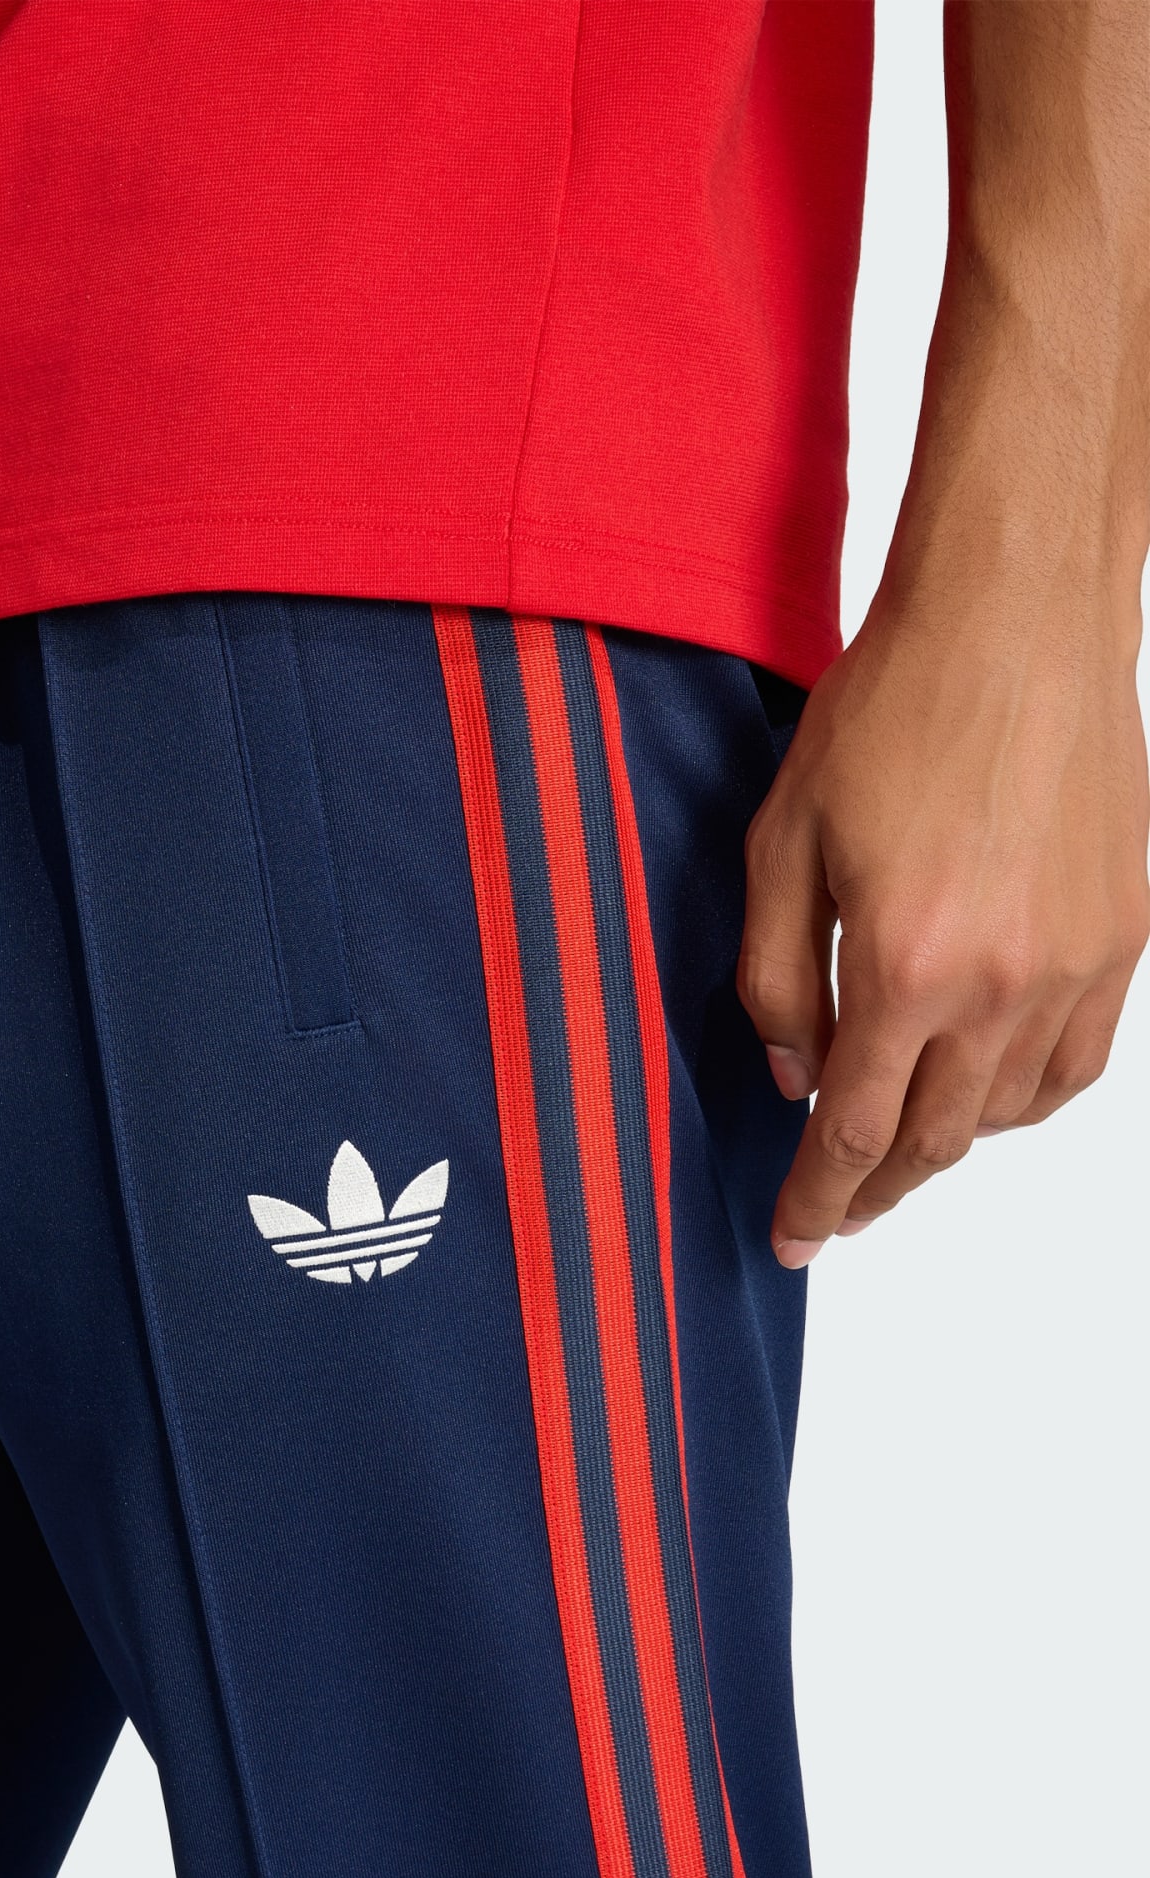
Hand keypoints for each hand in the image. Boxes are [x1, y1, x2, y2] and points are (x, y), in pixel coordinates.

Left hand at [738, 587, 1148, 1267]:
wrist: (1016, 623)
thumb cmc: (887, 716)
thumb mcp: (780, 845)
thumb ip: (777, 976)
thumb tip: (796, 1076)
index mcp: (906, 963)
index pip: (852, 1128)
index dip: (817, 1197)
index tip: (793, 1239)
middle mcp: (1006, 982)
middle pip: (933, 1138)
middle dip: (873, 1191)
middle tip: (835, 1212)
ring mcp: (1083, 962)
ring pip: (1009, 1112)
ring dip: (944, 1147)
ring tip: (894, 1153)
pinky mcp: (1130, 934)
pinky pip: (1079, 1062)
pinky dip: (1024, 1101)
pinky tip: (983, 1097)